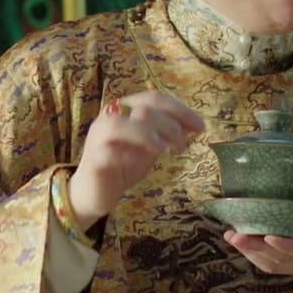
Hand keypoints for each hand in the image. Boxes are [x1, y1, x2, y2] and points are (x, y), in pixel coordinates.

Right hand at [67, 91, 204, 230]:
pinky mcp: (92, 161)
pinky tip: (137, 163)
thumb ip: (167, 135)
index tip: (200, 126)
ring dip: (147, 135)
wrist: (94, 194)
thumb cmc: (122, 168)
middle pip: (142, 109)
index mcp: (123, 111)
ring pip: (118, 125)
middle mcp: (108, 119)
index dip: (180, 110)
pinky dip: (126, 156)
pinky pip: (107, 154)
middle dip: (169, 125)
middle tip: (181, 146)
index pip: (153, 98)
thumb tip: (194, 124)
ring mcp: (97, 139)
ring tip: (165, 151)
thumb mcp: (151, 149)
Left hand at [223, 183, 292, 292]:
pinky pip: (268, 265)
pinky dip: (251, 254)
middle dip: (256, 248)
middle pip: (280, 260)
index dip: (287, 246)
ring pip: (270, 264)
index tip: (270, 237)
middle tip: (235, 235)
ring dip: (249, 251)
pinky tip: (237, 241)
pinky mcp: (288, 268)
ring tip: (230, 235)